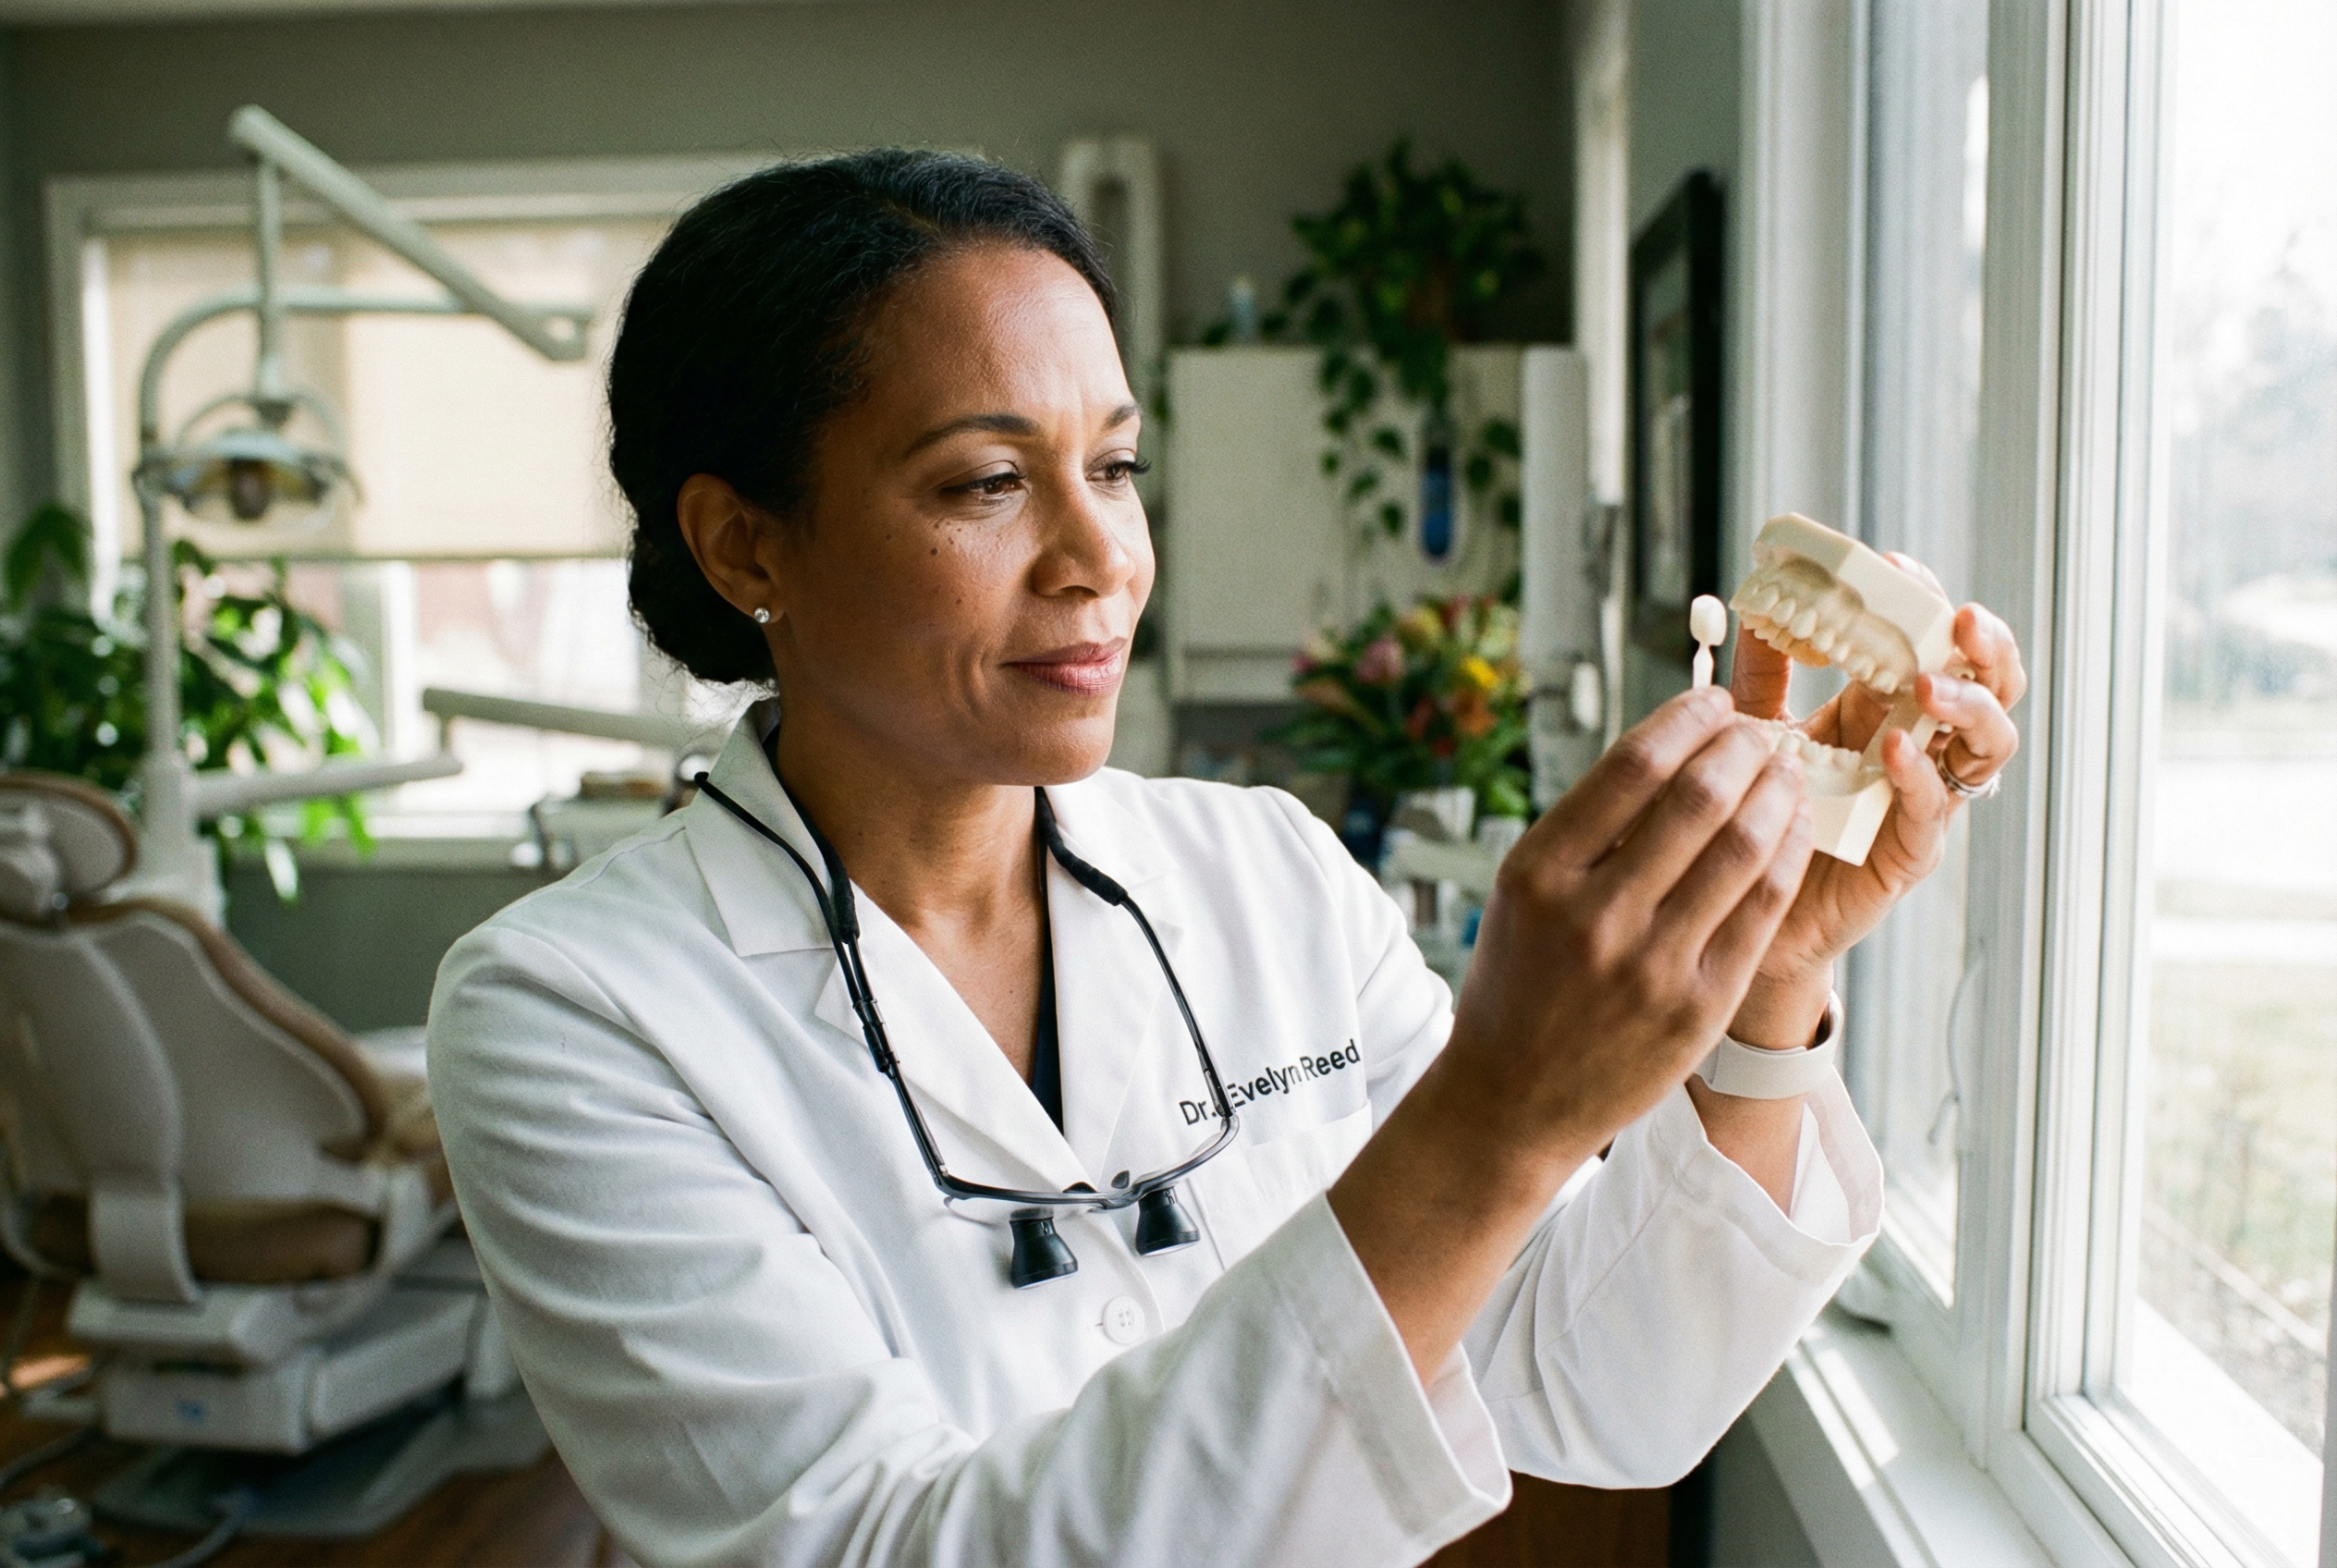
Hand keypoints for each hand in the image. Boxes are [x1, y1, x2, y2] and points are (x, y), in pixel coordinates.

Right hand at [1443, 685, 1817, 1170]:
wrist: (1510, 1103)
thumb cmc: (1519, 983)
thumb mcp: (1524, 894)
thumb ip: (1590, 828)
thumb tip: (1677, 745)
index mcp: (1539, 873)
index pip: (1632, 766)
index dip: (1687, 719)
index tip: (1714, 701)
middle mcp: (1594, 915)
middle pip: (1698, 797)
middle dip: (1744, 746)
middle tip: (1763, 729)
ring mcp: (1652, 966)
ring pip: (1744, 847)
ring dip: (1779, 792)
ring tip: (1787, 770)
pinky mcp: (1699, 1007)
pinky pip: (1764, 909)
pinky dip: (1788, 854)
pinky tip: (1794, 828)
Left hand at [1725, 556, 2027, 1040]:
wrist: (1737, 904)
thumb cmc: (1756, 808)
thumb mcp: (1755, 727)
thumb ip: (1762, 670)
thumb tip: (1755, 602)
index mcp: (1884, 704)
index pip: (1927, 639)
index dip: (1922, 600)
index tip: (1893, 567)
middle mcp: (1920, 743)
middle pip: (1987, 683)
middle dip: (1983, 645)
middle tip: (1958, 617)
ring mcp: (1925, 796)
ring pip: (1987, 743)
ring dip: (1968, 706)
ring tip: (1928, 684)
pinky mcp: (1911, 849)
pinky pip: (1934, 811)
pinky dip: (1920, 776)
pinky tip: (1895, 751)